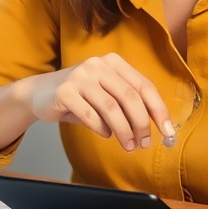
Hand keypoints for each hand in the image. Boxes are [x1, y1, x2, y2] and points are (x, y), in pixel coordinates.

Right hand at [18, 53, 173, 151]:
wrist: (39, 93)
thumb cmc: (80, 96)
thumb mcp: (106, 93)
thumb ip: (128, 103)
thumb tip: (156, 126)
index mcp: (114, 62)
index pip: (144, 86)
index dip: (159, 110)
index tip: (168, 131)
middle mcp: (98, 64)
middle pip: (130, 97)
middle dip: (142, 124)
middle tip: (144, 144)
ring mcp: (80, 76)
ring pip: (111, 108)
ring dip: (124, 131)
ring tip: (128, 146)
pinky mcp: (64, 91)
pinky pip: (90, 115)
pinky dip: (101, 129)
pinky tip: (104, 134)